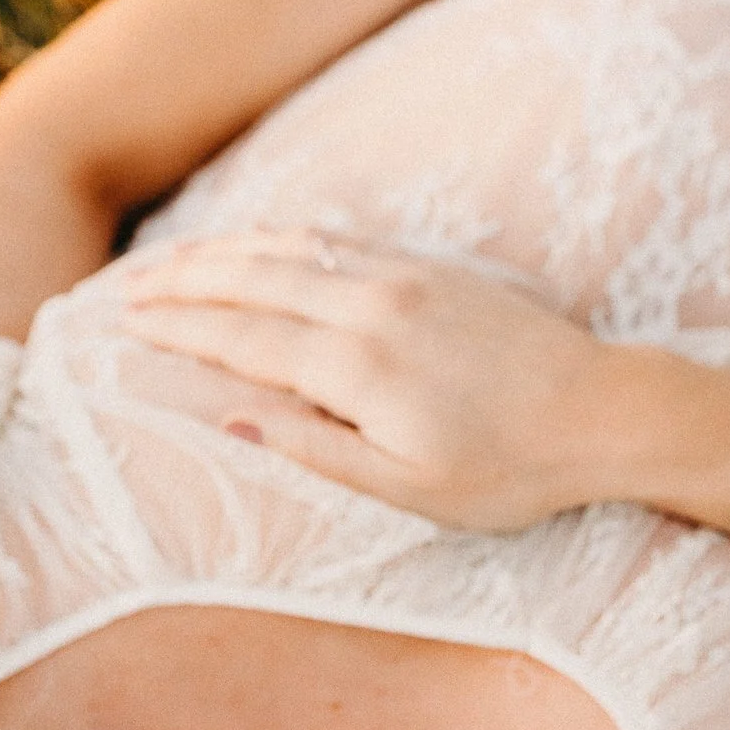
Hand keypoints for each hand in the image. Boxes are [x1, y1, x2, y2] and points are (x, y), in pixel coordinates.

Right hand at [120, 232, 645, 528]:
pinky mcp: (431, 268)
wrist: (603, 411)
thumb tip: (234, 421)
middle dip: (183, 280)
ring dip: (224, 250)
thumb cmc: (510, 471)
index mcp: (359, 368)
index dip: (179, 328)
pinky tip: (258, 242)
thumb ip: (318, 451)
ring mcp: (404, 278)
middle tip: (125, 287)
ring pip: (292, 248)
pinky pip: (338, 240)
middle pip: (254, 280)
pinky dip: (283, 238)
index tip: (127, 321)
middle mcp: (372, 308)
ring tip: (172, 258)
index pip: (243, 338)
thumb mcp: (411, 490)